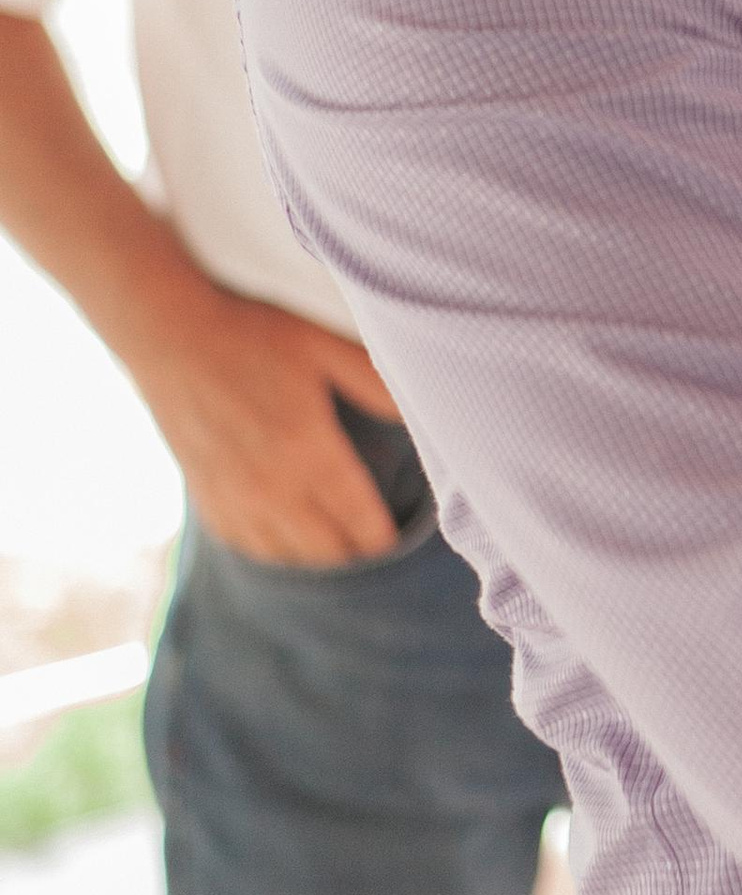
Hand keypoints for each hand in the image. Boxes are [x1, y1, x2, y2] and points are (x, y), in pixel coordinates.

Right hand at [126, 273, 403, 566]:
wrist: (168, 333)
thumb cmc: (252, 335)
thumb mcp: (323, 347)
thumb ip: (375, 383)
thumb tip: (421, 415)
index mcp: (309, 452)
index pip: (360, 521)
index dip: (385, 540)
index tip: (405, 543)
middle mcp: (272, 488)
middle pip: (328, 553)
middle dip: (358, 557)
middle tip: (381, 553)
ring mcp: (234, 498)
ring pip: (287, 558)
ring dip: (318, 561)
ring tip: (342, 553)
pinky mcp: (205, 497)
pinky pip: (247, 546)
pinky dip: (274, 552)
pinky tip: (289, 544)